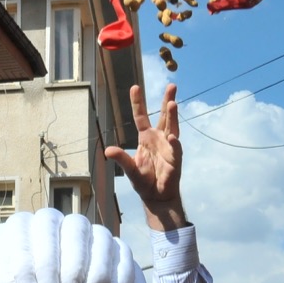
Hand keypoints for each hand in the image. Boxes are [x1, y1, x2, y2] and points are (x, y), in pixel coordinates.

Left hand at [105, 83, 186, 230]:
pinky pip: (175, 150)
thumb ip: (121, 158)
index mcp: (146, 138)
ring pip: (172, 127)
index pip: (141, 116)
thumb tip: (108, 149)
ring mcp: (169, 147)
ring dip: (173, 116)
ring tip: (173, 103)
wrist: (156, 196)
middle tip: (172, 85)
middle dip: (168, 100)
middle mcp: (159, 139)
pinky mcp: (175, 160)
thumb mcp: (129, 169)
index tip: (135, 87)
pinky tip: (172, 137)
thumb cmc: (144, 181)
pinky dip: (173, 143)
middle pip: (164, 116)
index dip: (138, 102)